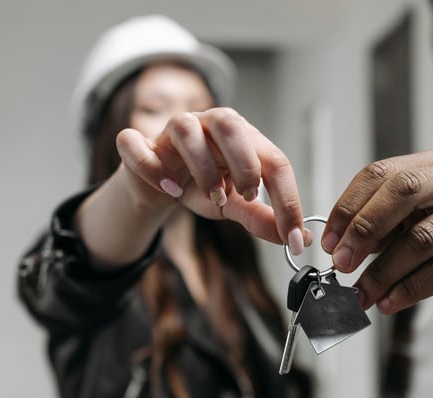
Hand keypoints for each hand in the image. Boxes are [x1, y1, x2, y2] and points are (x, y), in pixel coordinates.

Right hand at [116, 107, 305, 249]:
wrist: (160, 186)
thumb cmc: (203, 186)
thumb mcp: (235, 205)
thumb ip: (262, 218)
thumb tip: (297, 239)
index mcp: (242, 137)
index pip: (273, 159)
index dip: (287, 200)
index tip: (294, 238)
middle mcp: (208, 125)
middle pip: (230, 123)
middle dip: (245, 164)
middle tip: (249, 197)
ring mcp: (171, 130)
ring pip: (185, 128)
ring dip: (203, 167)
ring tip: (213, 197)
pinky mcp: (138, 145)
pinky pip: (135, 144)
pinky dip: (152, 168)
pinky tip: (170, 190)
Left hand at [321, 149, 432, 313]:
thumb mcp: (410, 225)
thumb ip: (378, 228)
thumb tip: (339, 248)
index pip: (382, 173)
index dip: (349, 207)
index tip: (329, 241)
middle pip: (405, 191)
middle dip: (365, 230)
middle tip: (342, 264)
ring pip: (423, 237)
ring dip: (384, 271)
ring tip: (363, 293)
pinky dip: (410, 289)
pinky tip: (390, 301)